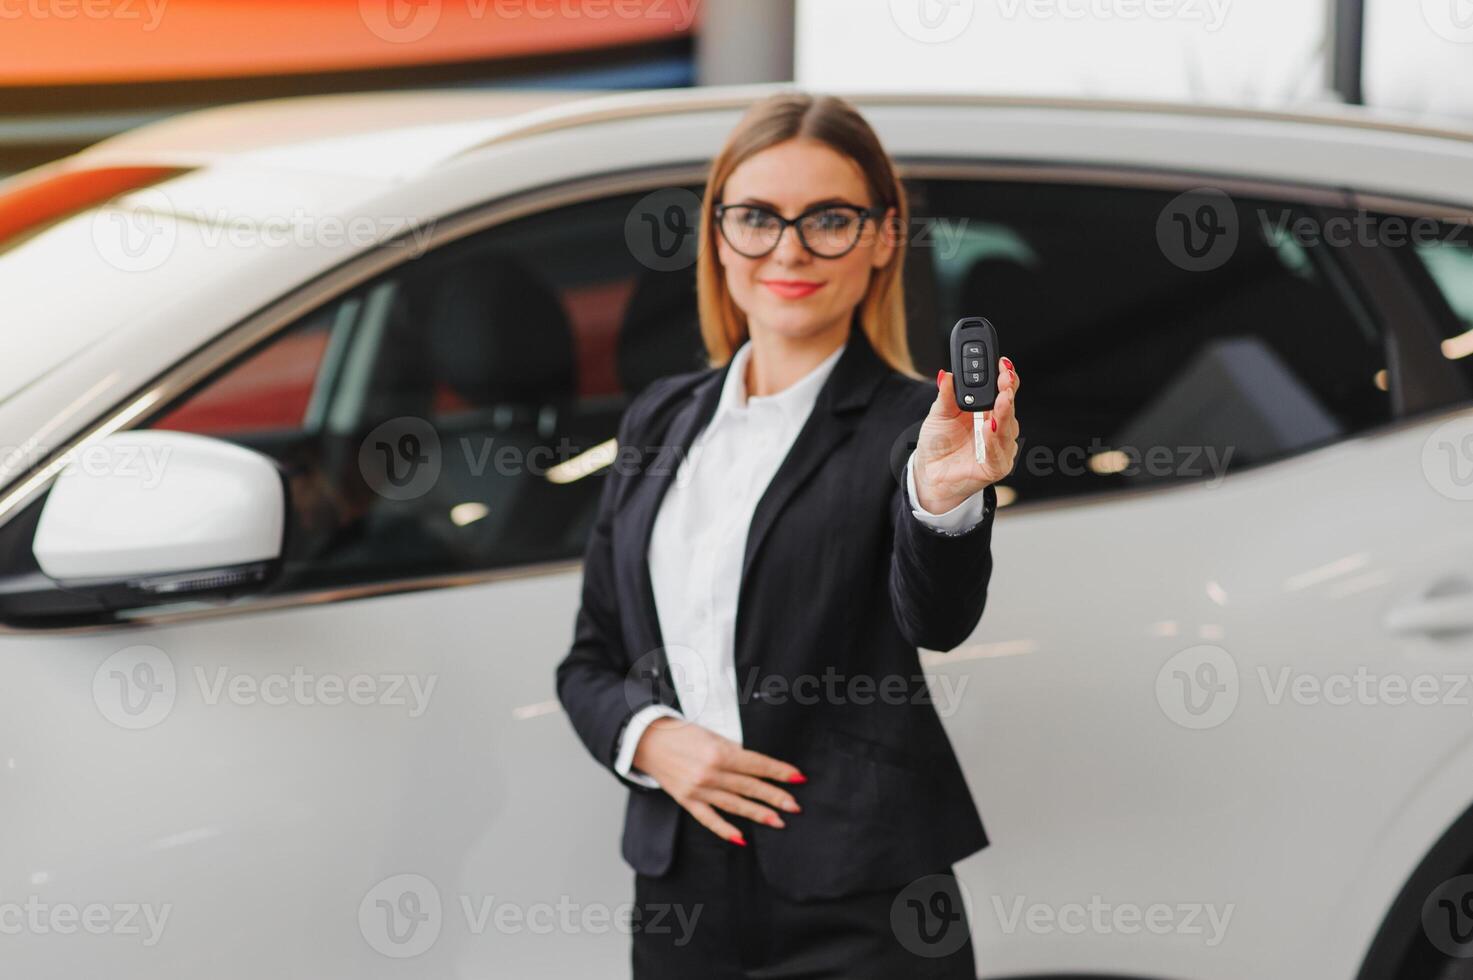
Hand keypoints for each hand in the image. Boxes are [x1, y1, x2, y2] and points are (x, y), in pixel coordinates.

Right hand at [632, 716, 804, 844]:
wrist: (648, 740)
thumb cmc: (682, 733)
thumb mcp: (711, 735)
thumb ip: (733, 751)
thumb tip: (755, 767)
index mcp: (719, 752)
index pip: (757, 764)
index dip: (779, 771)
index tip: (798, 778)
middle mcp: (710, 772)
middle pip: (749, 786)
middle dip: (775, 796)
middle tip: (795, 806)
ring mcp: (698, 789)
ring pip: (734, 804)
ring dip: (758, 813)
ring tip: (779, 821)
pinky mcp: (686, 800)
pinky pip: (709, 818)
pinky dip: (725, 829)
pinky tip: (741, 838)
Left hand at [913, 356, 1020, 512]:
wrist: (930, 473)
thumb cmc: (939, 442)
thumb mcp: (939, 414)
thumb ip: (945, 395)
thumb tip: (945, 374)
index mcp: (987, 409)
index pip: (1003, 389)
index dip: (1006, 376)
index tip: (1003, 363)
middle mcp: (997, 425)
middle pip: (1008, 405)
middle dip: (1008, 391)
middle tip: (1005, 379)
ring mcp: (999, 446)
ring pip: (1007, 428)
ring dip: (1004, 414)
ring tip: (1000, 401)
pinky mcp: (996, 466)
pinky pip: (998, 453)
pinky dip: (994, 441)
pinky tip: (989, 428)